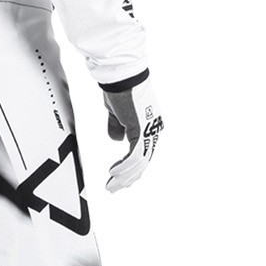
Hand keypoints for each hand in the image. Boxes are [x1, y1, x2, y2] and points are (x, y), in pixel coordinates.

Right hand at [104, 75, 163, 191]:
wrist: (121, 77)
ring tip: (112, 186)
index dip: (130, 169)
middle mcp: (153, 130)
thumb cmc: (118, 89)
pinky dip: (124, 167)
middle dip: (127, 178)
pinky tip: (113, 173)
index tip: (117, 178)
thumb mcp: (116, 113)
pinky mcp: (142, 131)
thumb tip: (117, 140)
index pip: (142, 154)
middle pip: (143, 162)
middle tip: (114, 189)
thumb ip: (117, 127)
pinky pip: (135, 156)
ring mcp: (150, 131)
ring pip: (139, 163)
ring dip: (124, 176)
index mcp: (150, 126)